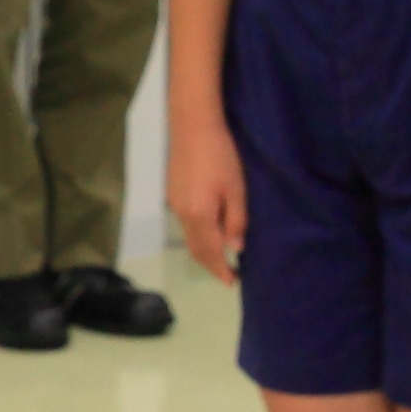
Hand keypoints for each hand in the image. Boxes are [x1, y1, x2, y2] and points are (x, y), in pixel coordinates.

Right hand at [169, 105, 244, 285]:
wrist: (192, 129)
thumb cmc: (221, 157)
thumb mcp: (236, 189)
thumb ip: (236, 220)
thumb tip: (236, 248)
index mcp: (200, 216)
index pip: (211, 252)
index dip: (221, 268)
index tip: (233, 282)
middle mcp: (183, 216)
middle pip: (196, 250)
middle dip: (211, 265)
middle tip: (227, 276)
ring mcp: (175, 206)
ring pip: (189, 239)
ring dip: (204, 253)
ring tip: (219, 260)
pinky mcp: (173, 196)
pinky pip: (186, 227)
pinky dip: (197, 239)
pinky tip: (208, 234)